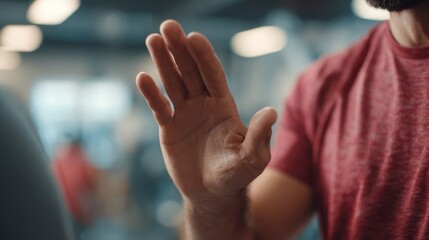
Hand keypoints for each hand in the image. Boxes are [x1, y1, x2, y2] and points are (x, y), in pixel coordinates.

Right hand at [136, 20, 276, 202]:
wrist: (212, 194)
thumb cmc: (236, 176)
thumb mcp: (252, 160)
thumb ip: (259, 137)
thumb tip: (271, 112)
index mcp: (224, 105)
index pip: (213, 74)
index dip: (204, 56)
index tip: (194, 37)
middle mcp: (203, 104)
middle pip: (190, 71)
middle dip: (180, 49)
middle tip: (168, 26)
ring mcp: (185, 113)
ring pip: (173, 82)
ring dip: (163, 62)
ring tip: (153, 39)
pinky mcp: (169, 127)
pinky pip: (159, 106)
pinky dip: (151, 93)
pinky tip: (142, 77)